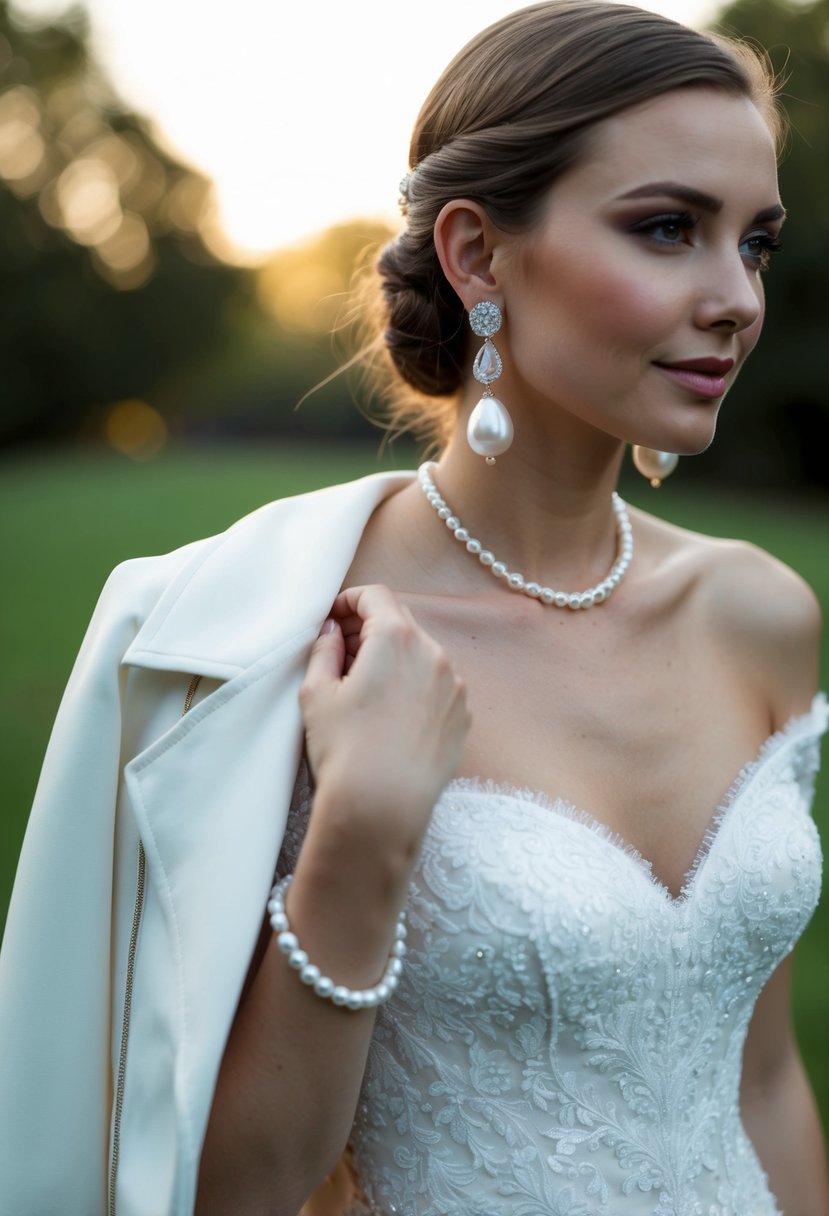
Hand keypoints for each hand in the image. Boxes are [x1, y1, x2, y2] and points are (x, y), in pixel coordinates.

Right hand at [299, 584, 469, 861]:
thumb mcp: (316, 693)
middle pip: (401, 622)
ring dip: (396, 659)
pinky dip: (416, 686)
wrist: (382, 808)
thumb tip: (333, 631)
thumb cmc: (344, 750)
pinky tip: (392, 715)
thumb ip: (325, 649)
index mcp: (397, 639)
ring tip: (367, 688)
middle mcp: (434, 654)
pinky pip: (437, 686)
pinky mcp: (463, 716)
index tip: (334, 619)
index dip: (350, 601)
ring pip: (422, 655)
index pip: (376, 596)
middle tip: (343, 652)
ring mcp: (454, 686)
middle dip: (371, 629)